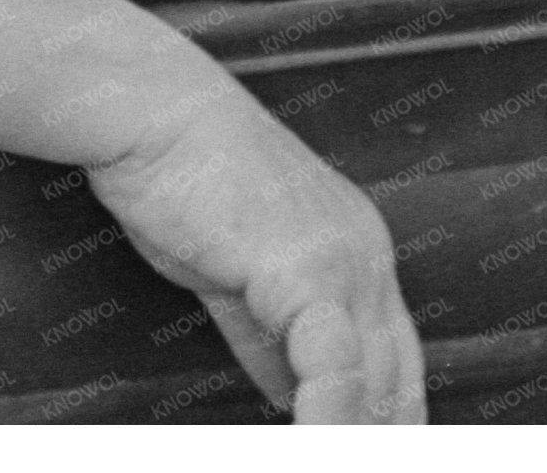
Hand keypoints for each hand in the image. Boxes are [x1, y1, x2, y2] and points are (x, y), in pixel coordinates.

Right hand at [82, 78, 425, 422]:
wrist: (147, 108)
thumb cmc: (171, 169)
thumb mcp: (225, 264)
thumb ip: (262, 331)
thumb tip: (284, 390)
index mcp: (352, 246)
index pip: (391, 353)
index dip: (382, 411)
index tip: (363, 441)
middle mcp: (365, 255)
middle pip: (399, 374)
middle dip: (381, 431)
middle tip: (356, 462)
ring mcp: (345, 263)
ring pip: (378, 381)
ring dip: (353, 432)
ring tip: (328, 455)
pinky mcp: (310, 272)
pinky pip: (334, 370)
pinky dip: (327, 418)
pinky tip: (311, 437)